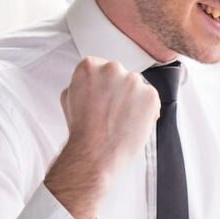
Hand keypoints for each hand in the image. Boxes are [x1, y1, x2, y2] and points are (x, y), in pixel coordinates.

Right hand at [44, 57, 159, 218]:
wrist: (94, 152)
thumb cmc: (81, 131)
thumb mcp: (68, 98)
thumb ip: (82, 85)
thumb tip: (90, 84)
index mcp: (90, 66)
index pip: (101, 68)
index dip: (102, 86)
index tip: (102, 97)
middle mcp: (112, 68)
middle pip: (120, 76)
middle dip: (118, 92)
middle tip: (112, 111)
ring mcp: (133, 81)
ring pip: (137, 88)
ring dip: (133, 101)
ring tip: (121, 121)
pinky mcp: (150, 95)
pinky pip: (151, 100)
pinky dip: (146, 111)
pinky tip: (133, 124)